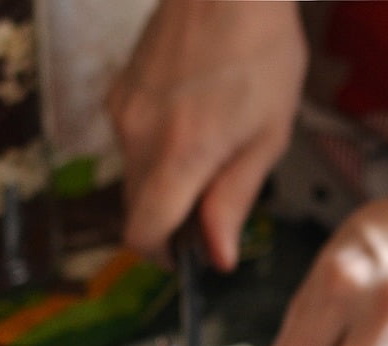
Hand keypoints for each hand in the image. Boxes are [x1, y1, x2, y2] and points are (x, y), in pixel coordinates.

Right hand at [107, 0, 305, 270]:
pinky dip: (155, 146)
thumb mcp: (269, 134)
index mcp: (180, 155)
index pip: (142, 233)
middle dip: (169, 218)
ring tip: (210, 144)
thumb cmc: (261, 48)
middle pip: (137, 208)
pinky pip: (130, 138)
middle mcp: (139, 137)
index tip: (186, 256)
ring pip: (133, 173)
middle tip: (213, 200)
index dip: (161, 256)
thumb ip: (235, 199)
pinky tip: (191, 115)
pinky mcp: (119, 90)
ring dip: (163, 180)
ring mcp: (123, 111)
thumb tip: (218, 255)